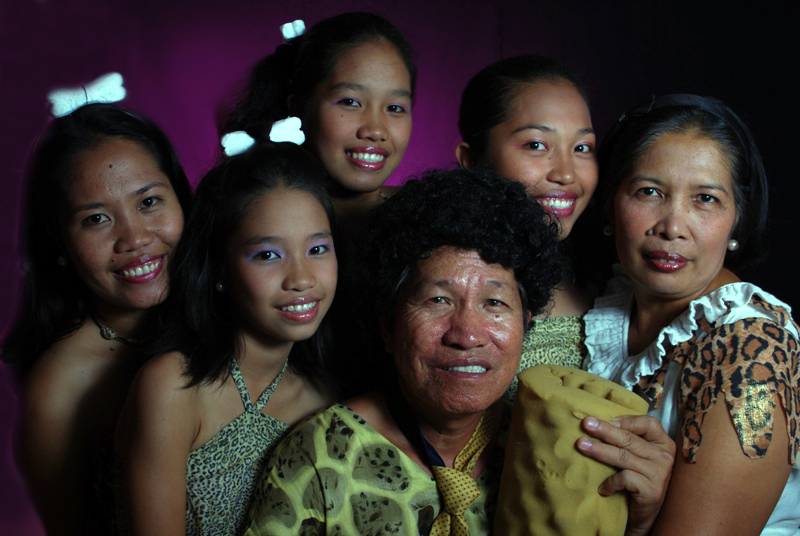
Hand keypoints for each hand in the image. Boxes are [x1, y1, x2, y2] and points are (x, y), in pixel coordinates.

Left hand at [576, 415, 674, 535]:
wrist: (645, 516)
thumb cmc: (637, 480)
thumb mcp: (637, 457)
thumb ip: (628, 440)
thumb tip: (599, 422)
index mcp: (663, 443)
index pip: (648, 423)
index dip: (626, 420)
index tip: (606, 419)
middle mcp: (665, 457)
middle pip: (630, 439)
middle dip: (605, 430)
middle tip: (585, 424)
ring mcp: (660, 474)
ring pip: (624, 456)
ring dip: (599, 450)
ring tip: (581, 445)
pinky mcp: (652, 491)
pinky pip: (625, 479)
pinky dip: (610, 482)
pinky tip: (601, 488)